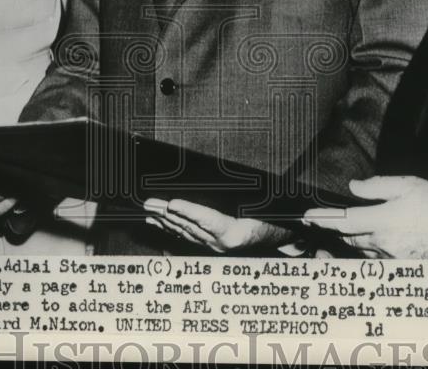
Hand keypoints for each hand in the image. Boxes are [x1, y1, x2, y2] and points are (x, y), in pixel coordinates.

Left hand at [144, 198, 287, 252]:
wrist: (279, 236)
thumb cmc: (271, 217)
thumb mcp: (261, 204)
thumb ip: (245, 197)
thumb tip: (224, 180)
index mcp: (236, 234)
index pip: (209, 220)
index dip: (189, 211)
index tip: (173, 204)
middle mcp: (222, 244)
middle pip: (190, 226)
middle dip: (167, 214)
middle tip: (149, 204)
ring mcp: (214, 248)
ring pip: (184, 232)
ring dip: (164, 221)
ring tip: (149, 211)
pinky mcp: (210, 247)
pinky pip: (186, 236)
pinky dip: (170, 229)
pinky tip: (158, 222)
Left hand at [303, 175, 427, 258]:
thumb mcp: (406, 184)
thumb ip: (376, 186)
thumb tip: (353, 188)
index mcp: (381, 221)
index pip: (342, 221)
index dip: (321, 220)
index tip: (306, 218)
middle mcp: (382, 244)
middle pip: (349, 239)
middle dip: (337, 231)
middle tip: (323, 225)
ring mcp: (392, 260)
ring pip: (363, 252)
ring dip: (356, 242)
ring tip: (357, 231)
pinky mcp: (402, 269)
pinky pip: (378, 263)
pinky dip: (373, 253)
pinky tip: (378, 244)